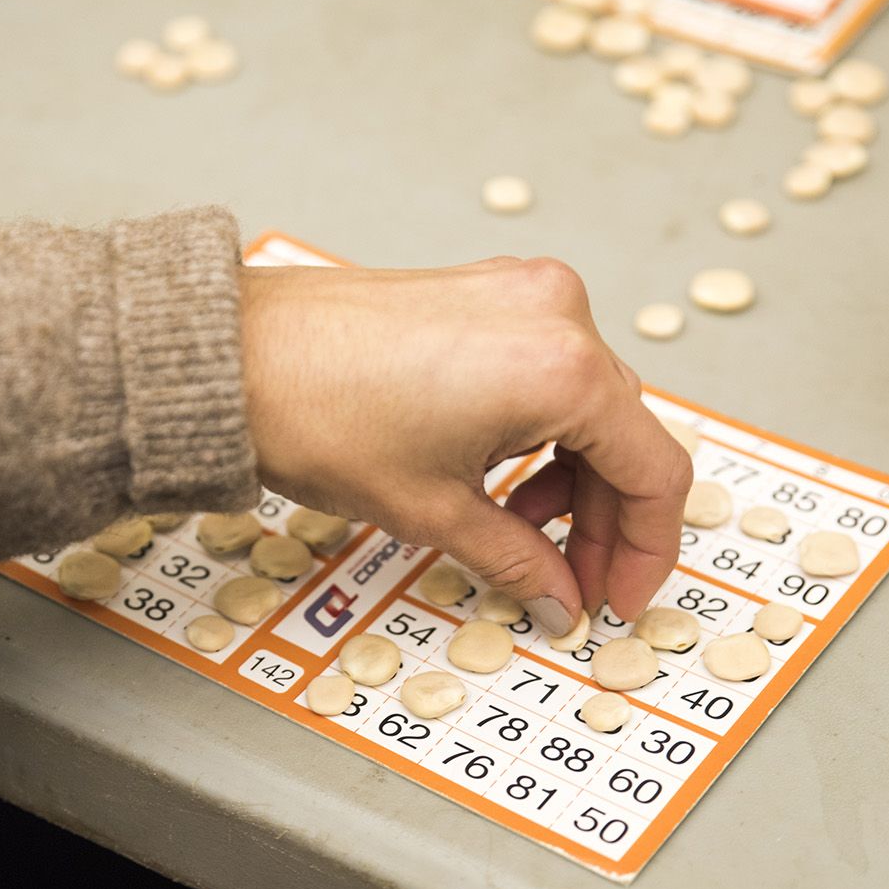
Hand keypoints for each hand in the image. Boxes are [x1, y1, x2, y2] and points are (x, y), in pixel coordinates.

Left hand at [238, 257, 692, 636]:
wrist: (232, 357)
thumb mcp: (434, 512)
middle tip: (574, 583)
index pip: (656, 471)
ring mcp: (522, 294)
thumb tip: (560, 596)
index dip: (648, 550)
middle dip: (605, 521)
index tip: (619, 596)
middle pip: (625, 436)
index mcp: (562, 368)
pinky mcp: (487, 292)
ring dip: (571, 479)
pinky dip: (539, 432)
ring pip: (589, 406)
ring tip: (520, 533)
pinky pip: (548, 371)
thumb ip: (520, 562)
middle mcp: (557, 314)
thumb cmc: (316, 412)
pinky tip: (500, 479)